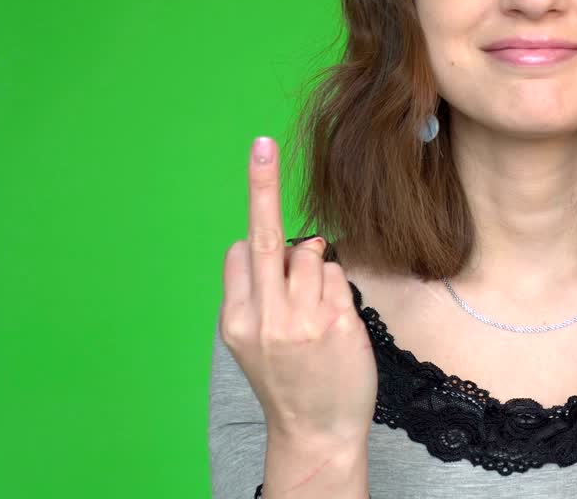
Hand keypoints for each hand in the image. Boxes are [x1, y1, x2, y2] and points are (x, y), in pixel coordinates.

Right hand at [218, 136, 377, 446]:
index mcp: (237, 320)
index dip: (257, 238)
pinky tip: (334, 321)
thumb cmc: (287, 381)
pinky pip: (339, 276)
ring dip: (318, 268)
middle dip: (261, 187)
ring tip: (316, 310)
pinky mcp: (338, 322)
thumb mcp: (251, 344)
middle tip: (260, 146)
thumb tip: (266, 247)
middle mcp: (265, 317)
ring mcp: (302, 320)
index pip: (242, 253)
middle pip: (268, 239)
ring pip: (313, 254)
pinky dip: (338, 287)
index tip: (255, 181)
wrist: (315, 431)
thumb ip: (254, 296)